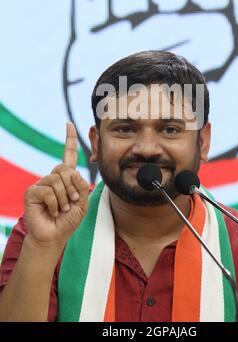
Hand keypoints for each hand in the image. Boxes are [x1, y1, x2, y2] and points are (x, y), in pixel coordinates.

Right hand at [24, 122, 88, 246]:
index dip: (69, 139)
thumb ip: (81, 186)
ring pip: (57, 180)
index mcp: (66, 178)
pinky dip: (54, 203)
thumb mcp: (82, 202)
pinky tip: (52, 211)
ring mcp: (41, 183)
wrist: (54, 236)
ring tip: (61, 209)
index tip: (69, 124)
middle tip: (71, 202)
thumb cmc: (68, 220)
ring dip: (64, 198)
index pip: (68, 155)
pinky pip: (47, 191)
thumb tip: (72, 173)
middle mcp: (53, 177)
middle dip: (72, 187)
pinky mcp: (32, 192)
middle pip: (65, 169)